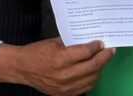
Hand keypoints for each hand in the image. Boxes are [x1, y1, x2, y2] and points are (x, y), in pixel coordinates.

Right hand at [0, 38, 114, 94]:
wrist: (22, 68)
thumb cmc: (38, 52)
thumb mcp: (55, 42)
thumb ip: (73, 43)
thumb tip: (90, 41)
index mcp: (61, 58)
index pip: (87, 52)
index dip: (97, 46)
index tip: (102, 42)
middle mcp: (64, 75)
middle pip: (93, 66)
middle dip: (104, 57)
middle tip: (110, 50)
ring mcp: (65, 87)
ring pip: (92, 78)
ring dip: (99, 68)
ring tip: (102, 60)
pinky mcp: (64, 94)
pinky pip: (85, 88)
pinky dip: (91, 79)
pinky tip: (93, 71)